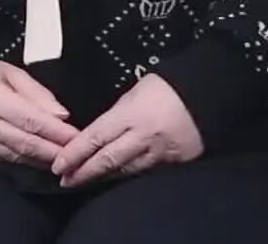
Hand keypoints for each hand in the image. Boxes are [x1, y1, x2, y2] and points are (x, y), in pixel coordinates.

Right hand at [0, 59, 82, 168]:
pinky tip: (40, 163)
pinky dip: (25, 162)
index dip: (56, 132)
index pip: (32, 120)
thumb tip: (61, 115)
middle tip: (76, 157)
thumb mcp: (9, 72)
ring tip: (63, 163)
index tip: (77, 138)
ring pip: (16, 155)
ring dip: (42, 161)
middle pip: (26, 143)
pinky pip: (5, 159)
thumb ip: (36, 93)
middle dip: (53, 152)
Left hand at [50, 73, 203, 187]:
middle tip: (66, 180)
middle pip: (108, 160)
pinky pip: (149, 172)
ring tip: (86, 182)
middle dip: (84, 172)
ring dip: (104, 178)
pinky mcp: (177, 161)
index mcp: (130, 114)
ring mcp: (161, 151)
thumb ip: (116, 115)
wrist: (208, 91)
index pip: (95, 137)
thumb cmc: (168, 86)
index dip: (74, 153)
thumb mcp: (134, 93)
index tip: (59, 164)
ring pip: (126, 170)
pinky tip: (118, 179)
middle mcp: (144, 136)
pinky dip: (130, 175)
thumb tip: (98, 133)